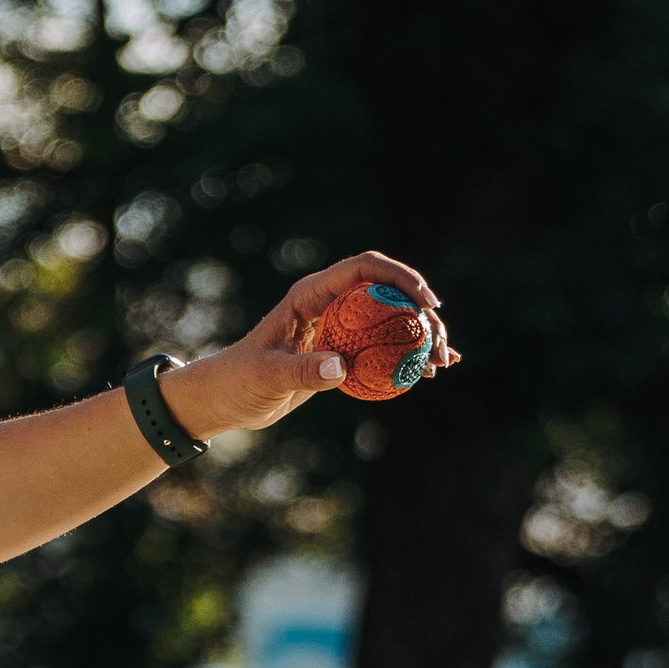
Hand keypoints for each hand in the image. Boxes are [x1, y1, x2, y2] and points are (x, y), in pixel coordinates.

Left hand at [160, 249, 455, 438]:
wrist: (225, 398)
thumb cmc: (239, 380)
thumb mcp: (268, 376)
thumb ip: (302, 371)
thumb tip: (340, 368)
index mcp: (312, 293)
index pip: (365, 269)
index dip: (400, 278)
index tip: (426, 303)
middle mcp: (329, 302)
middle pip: (387, 292)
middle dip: (421, 313)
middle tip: (440, 345)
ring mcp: (338, 326)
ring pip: (391, 320)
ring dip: (420, 337)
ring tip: (443, 362)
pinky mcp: (341, 352)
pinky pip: (381, 348)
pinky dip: (407, 358)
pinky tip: (433, 371)